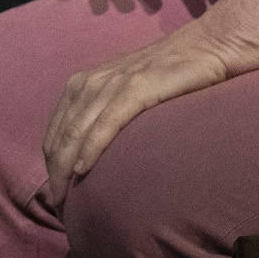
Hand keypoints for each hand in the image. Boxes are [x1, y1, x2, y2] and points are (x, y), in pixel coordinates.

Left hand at [40, 25, 250, 204]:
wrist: (207, 47)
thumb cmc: (170, 77)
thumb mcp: (127, 94)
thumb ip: (107, 115)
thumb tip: (93, 157)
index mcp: (83, 84)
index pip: (55, 134)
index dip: (51, 168)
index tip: (57, 198)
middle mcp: (90, 82)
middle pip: (60, 139)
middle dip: (55, 177)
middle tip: (60, 210)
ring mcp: (112, 83)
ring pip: (76, 134)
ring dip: (66, 171)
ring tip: (67, 203)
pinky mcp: (136, 88)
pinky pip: (106, 124)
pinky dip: (90, 149)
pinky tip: (83, 171)